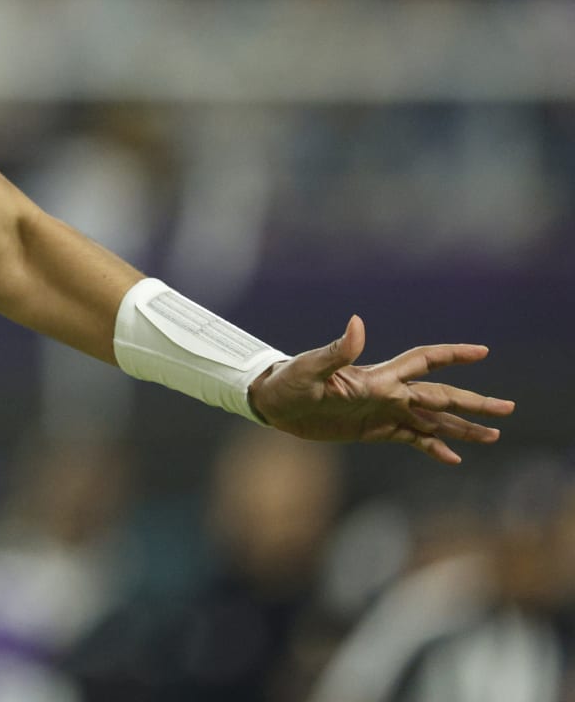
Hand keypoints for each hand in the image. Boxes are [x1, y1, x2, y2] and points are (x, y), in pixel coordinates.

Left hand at [248, 315, 514, 464]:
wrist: (272, 402)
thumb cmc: (287, 380)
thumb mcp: (308, 367)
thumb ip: (336, 350)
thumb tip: (357, 322)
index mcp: (376, 377)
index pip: (423, 360)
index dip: (451, 354)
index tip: (482, 351)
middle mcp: (387, 393)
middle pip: (439, 395)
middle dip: (473, 401)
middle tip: (509, 408)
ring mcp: (382, 412)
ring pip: (431, 420)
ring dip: (461, 427)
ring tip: (494, 436)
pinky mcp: (373, 430)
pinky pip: (410, 439)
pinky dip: (433, 447)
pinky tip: (453, 457)